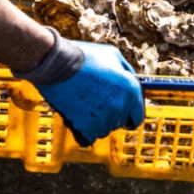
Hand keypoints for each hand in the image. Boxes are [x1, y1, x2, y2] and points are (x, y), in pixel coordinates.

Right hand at [16, 34, 144, 144]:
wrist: (57, 62)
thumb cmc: (83, 56)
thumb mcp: (112, 55)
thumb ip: (125, 71)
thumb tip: (130, 80)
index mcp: (131, 89)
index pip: (137, 116)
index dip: (129, 115)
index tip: (122, 116)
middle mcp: (120, 106)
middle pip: (118, 123)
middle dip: (109, 115)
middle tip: (94, 102)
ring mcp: (104, 118)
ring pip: (103, 130)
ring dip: (95, 123)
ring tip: (83, 106)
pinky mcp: (86, 126)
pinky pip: (89, 138)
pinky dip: (83, 131)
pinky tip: (77, 118)